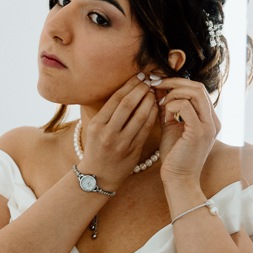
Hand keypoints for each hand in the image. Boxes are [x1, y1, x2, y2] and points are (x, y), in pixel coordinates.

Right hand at [79, 76, 157, 191]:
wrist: (98, 176)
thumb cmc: (97, 148)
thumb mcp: (96, 129)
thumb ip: (109, 112)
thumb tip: (128, 89)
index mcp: (97, 125)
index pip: (116, 99)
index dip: (130, 85)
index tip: (139, 76)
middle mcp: (108, 133)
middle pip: (128, 105)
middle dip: (141, 90)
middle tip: (149, 80)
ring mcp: (121, 143)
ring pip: (140, 116)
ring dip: (149, 101)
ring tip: (154, 92)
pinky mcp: (133, 151)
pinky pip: (146, 129)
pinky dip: (153, 115)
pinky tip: (156, 107)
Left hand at [151, 77, 219, 184]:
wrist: (178, 179)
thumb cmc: (174, 156)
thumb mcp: (170, 126)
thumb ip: (168, 109)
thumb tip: (158, 89)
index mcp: (208, 118)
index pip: (197, 89)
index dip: (177, 82)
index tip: (158, 83)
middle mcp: (213, 120)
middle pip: (198, 86)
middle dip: (174, 82)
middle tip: (155, 84)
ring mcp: (208, 126)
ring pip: (194, 92)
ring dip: (173, 93)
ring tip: (160, 104)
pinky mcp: (199, 132)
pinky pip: (186, 106)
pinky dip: (172, 105)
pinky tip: (164, 115)